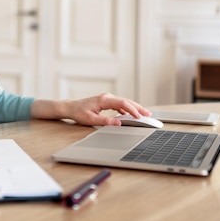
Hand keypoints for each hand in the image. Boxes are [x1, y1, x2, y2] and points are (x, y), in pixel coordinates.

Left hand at [31, 93, 151, 126]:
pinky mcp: (106, 101)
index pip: (123, 103)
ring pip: (124, 102)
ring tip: (144, 114)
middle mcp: (107, 97)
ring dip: (134, 108)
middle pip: (126, 101)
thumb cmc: (79, 113)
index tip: (140, 116)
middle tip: (148, 114)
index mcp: (104, 100)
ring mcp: (107, 98)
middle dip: (138, 108)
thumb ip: (105, 121)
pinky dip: (127, 108)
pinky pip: (120, 104)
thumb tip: (118, 123)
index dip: (132, 110)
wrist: (71, 107)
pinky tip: (131, 114)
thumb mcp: (91, 120)